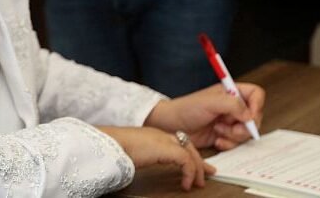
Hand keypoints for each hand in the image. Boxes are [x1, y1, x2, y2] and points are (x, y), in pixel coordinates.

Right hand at [97, 126, 214, 190]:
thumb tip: (143, 164)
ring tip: (198, 183)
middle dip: (200, 161)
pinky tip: (186, 184)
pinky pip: (186, 161)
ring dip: (197, 169)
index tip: (197, 166)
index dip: (190, 155)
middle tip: (208, 173)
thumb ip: (144, 156)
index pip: (179, 143)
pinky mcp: (167, 148)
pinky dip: (189, 173)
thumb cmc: (115, 148)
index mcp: (155, 135)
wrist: (110, 143)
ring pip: (190, 153)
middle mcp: (162, 135)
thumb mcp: (134, 153)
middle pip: (188, 146)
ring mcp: (165, 140)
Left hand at [144, 83, 264, 150]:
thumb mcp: (210, 102)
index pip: (256, 94)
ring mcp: (229, 122)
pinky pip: (237, 143)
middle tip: (231, 128)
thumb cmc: (186, 109)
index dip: (257, 105)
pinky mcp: (224, 135)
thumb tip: (249, 115)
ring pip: (247, 132)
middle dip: (244, 126)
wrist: (170, 126)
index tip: (249, 116)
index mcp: (230, 93)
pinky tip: (216, 141)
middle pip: (255, 117)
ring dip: (234, 135)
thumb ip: (232, 105)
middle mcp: (232, 107)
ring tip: (217, 131)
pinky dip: (228, 144)